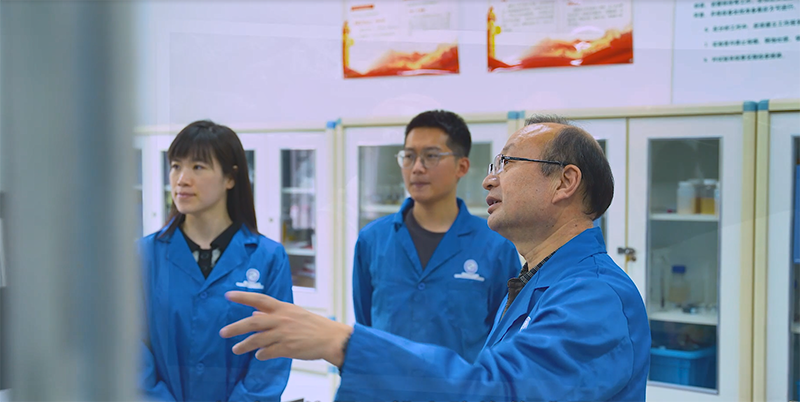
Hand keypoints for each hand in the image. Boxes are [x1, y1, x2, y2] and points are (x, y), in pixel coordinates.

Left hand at [219, 291, 352, 366]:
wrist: (331, 338)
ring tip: (235, 349)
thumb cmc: (314, 326)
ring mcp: (284, 334)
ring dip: (244, 345)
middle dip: (236, 327)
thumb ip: (274, 313)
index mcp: (284, 308)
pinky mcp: (287, 348)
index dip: (243, 297)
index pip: (260, 299)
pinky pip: (268, 352)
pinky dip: (261, 355)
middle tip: (223, 332)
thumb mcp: (294, 314)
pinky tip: (259, 356)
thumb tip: (255, 312)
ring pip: (257, 340)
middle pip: (253, 321)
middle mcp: (282, 319)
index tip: (228, 295)